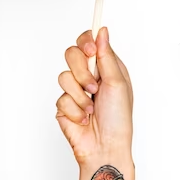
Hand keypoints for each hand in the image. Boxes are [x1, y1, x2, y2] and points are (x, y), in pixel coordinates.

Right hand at [55, 27, 132, 165]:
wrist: (105, 148)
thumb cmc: (118, 119)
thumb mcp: (117, 83)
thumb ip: (106, 56)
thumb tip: (102, 31)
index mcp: (105, 68)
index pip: (89, 42)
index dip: (86, 42)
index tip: (90, 51)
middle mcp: (89, 76)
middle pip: (71, 54)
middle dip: (82, 72)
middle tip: (93, 86)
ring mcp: (75, 90)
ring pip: (64, 77)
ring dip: (80, 96)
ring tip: (91, 108)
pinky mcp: (64, 105)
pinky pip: (61, 98)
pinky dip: (75, 110)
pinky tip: (84, 119)